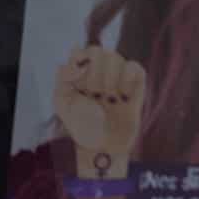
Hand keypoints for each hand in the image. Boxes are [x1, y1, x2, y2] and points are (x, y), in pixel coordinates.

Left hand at [52, 45, 145, 177]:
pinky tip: (122, 95)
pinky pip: (136, 67)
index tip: (79, 82)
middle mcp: (99, 71)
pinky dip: (129, 77)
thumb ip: (63, 77)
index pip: (79, 51)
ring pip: (116, 57)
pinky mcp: (135, 87)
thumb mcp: (62, 103)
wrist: (102, 147)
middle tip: (94, 95)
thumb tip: (75, 57)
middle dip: (94, 75)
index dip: (78, 61)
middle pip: (98, 51)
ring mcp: (117, 78)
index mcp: (80, 72)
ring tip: (108, 98)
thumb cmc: (81, 126)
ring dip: (110, 78)